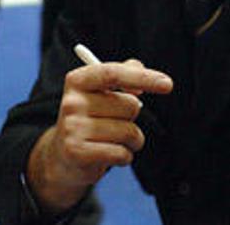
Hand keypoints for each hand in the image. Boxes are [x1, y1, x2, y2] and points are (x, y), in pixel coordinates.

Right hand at [27, 59, 172, 212]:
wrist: (62, 156)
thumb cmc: (91, 118)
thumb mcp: (101, 91)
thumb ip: (124, 73)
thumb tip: (143, 75)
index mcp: (77, 80)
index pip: (113, 73)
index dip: (142, 77)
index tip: (167, 84)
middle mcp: (71, 102)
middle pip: (129, 105)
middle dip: (133, 117)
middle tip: (117, 122)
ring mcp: (72, 128)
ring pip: (129, 131)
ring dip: (133, 140)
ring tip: (117, 141)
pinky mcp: (77, 152)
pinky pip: (121, 153)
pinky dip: (125, 156)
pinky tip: (111, 155)